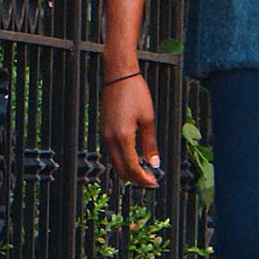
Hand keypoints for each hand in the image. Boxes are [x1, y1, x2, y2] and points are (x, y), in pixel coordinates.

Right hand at [104, 72, 159, 187]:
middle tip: (151, 181)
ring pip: (115, 163)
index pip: (132, 167)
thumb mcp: (148, 119)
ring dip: (128, 171)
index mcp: (123, 137)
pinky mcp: (104, 131)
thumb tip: (155, 164)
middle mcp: (110, 139)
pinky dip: (122, 161)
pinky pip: (112, 153)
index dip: (144, 179)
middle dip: (136, 179)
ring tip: (144, 173)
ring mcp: (105, 136)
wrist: (119, 76)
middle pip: (121, 170)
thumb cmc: (135, 93)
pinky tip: (134, 160)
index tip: (155, 182)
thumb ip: (150, 144)